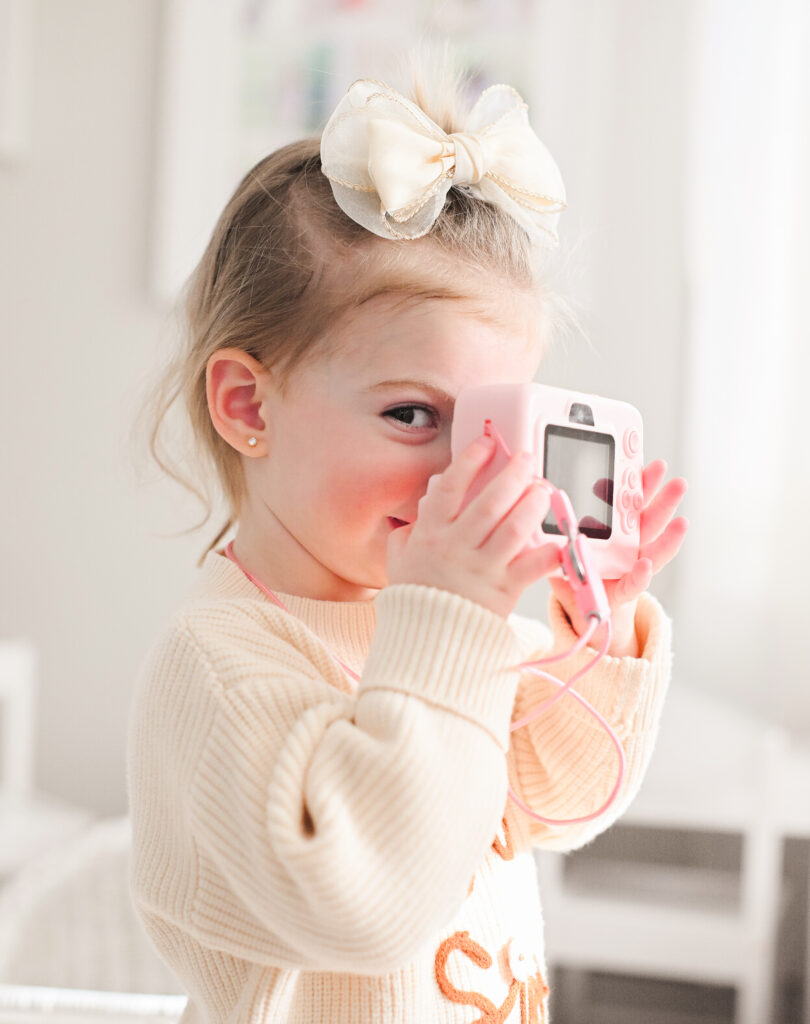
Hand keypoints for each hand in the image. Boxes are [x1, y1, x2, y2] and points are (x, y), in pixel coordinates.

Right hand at [387, 436, 560, 619]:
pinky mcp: (503, 590)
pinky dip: (549, 554)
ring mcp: (481, 568)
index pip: (451, 487)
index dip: (470, 460)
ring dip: (533, 504)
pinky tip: (561, 540)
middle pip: (490, 502)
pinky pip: (531, 568)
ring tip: (544, 489)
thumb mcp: (400, 555)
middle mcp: (457, 546)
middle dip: (513, 474)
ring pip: (514, 528)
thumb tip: (428, 496)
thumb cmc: (416, 595)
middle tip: (528, 458)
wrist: (427, 640)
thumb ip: (412, 525)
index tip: (487, 442)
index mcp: (431, 533)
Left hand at [549, 459, 688, 656]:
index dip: (637, 483)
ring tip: (681, 521)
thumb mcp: (560, 538)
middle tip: (672, 479)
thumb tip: (534, 494)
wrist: (582, 603)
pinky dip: (640, 576)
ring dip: (666, 535)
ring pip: (652, 547)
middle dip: (660, 497)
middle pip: (647, 518)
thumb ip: (551, 521)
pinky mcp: (623, 591)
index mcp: (616, 526)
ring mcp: (631, 566)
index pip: (628, 501)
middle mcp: (629, 544)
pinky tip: (645, 566)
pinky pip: (633, 585)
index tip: (643, 463)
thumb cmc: (575, 567)